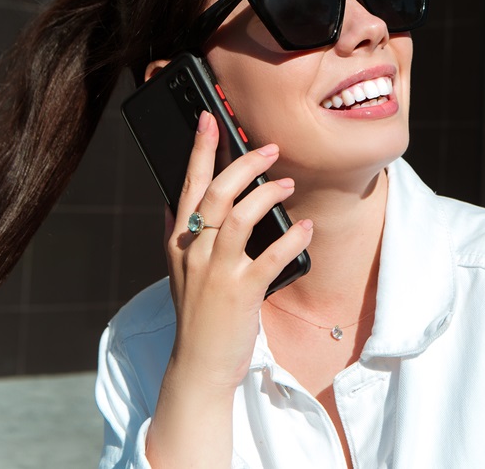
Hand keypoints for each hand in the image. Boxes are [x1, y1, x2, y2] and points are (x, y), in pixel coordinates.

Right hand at [147, 111, 311, 466]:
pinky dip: (290, 239)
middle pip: (215, 194)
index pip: (187, 186)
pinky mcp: (241, 293)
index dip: (199, 150)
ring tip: (288, 184)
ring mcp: (216, 273)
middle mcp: (194, 252)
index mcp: (179, 242)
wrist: (199, 365)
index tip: (210, 118)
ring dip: (267, 195)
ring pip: (239, 218)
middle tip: (269, 148)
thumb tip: (185, 203)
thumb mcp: (183, 271)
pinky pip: (270, 256)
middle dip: (243, 164)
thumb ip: (185, 237)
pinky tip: (305, 229)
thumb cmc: (200, 314)